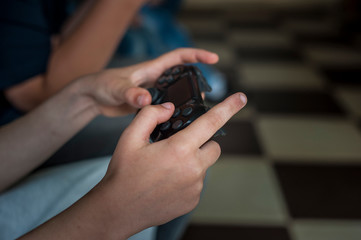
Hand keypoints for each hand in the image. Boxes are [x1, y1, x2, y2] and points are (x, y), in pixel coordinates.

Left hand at [76, 48, 218, 116]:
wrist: (92, 98)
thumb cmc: (102, 85)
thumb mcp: (116, 88)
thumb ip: (131, 93)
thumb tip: (147, 99)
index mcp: (151, 69)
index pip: (178, 57)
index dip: (196, 55)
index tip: (213, 58)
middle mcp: (155, 79)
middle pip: (182, 77)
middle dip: (195, 82)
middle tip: (204, 94)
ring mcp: (153, 92)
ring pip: (175, 94)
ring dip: (185, 100)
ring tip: (194, 110)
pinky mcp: (149, 105)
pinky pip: (166, 107)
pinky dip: (174, 113)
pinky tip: (178, 122)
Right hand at [99, 92, 246, 235]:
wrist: (119, 209)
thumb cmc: (124, 173)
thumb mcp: (130, 137)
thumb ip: (151, 115)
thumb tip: (169, 108)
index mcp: (179, 149)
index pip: (211, 123)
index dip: (229, 108)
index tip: (242, 98)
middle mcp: (193, 169)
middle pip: (213, 146)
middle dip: (202, 142)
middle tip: (178, 146)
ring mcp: (195, 187)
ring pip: (205, 165)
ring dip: (193, 161)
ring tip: (167, 168)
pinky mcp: (193, 200)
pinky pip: (198, 182)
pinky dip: (188, 178)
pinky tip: (167, 182)